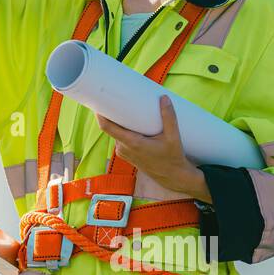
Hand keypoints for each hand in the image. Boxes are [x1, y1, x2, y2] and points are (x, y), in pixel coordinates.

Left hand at [95, 95, 211, 202]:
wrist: (172, 177)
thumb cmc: (172, 157)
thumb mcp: (173, 137)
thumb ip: (169, 117)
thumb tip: (164, 97)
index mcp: (132, 143)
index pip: (107, 128)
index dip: (100, 115)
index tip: (99, 102)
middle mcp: (124, 148)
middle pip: (111, 127)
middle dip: (112, 114)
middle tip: (116, 98)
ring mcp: (123, 152)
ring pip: (116, 132)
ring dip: (118, 122)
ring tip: (124, 107)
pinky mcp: (126, 154)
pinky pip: (120, 138)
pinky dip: (122, 129)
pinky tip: (128, 122)